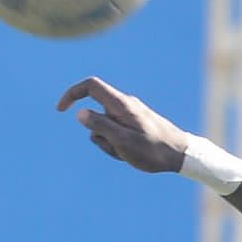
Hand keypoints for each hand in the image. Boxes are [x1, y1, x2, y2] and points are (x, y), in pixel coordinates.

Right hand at [56, 77, 188, 172]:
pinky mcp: (133, 124)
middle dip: (98, 135)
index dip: (72, 94)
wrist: (180, 154)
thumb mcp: (123, 141)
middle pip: (96, 115)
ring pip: (105, 128)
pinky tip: (133, 154)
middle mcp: (124, 105)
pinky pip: (116, 134)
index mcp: (121, 104)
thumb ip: (100, 126)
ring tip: (128, 154)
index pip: (90, 86)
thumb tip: (80, 114)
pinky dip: (118, 146)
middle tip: (118, 150)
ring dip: (109, 144)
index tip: (61, 110)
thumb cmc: (153, 150)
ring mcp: (129, 114)